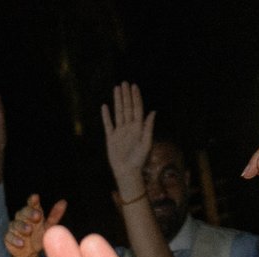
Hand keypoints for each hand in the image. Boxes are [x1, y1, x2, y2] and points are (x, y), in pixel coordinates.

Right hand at [3, 194, 67, 256]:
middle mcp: (22, 218)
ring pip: (15, 224)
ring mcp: (14, 227)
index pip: (31, 203)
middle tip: (38, 216)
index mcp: (32, 212)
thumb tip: (63, 202)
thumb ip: (54, 215)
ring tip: (29, 230)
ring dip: (22, 226)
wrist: (29, 253)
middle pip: (23, 212)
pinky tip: (21, 243)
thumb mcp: (49, 227)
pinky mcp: (8, 237)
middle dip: (29, 213)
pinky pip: (9, 236)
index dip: (33, 200)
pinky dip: (15, 239)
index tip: (36, 198)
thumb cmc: (39, 236)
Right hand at [101, 81, 155, 197]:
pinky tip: (105, 106)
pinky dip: (106, 116)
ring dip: (117, 101)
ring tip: (116, 89)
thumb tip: (153, 111)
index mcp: (138, 127)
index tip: (134, 86)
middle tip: (125, 83)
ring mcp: (120, 132)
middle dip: (126, 95)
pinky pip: (108, 124)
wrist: (127, 171)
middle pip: (127, 107)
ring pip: (118, 112)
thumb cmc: (139, 159)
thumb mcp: (146, 142)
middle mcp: (129, 127)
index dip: (136, 97)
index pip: (137, 108)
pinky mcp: (111, 138)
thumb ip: (148, 127)